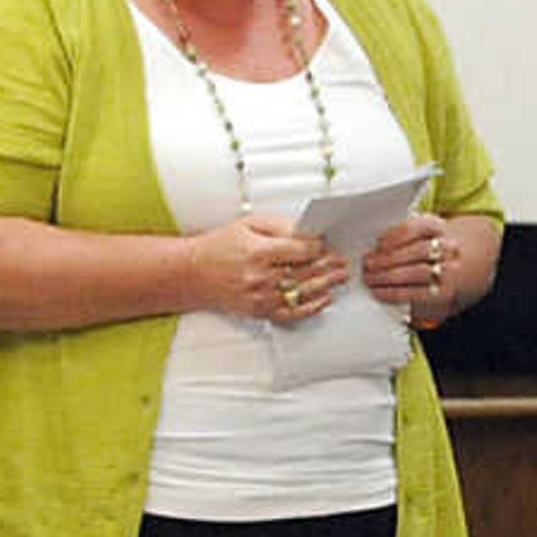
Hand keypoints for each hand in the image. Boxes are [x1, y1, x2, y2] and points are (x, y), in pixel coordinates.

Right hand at [186, 215, 346, 324]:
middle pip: (308, 272)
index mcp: (259, 252)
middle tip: (343, 261)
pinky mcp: (259, 311)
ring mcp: (260, 297)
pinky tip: (324, 299)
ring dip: (328, 284)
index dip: (321, 247)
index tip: (327, 245)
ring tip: (340, 277)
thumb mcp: (249, 224)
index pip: (303, 250)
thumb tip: (308, 233)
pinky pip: (292, 313)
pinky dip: (312, 307)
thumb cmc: (219, 247)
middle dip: (330, 266)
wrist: (192, 273)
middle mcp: (260, 277)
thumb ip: (281, 226)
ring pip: (305, 292)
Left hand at [358, 213, 471, 326]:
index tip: (378, 243)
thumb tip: (367, 245)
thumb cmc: (416, 249)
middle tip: (367, 263)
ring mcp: (449, 271)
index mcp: (438, 228)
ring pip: (419, 272)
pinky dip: (393, 292)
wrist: (446, 268)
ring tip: (369, 278)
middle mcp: (449, 248)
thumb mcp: (410, 237)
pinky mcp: (442, 292)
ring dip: (388, 276)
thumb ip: (393, 237)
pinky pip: (416, 293)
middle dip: (389, 258)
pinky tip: (377, 291)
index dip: (397, 235)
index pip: (420, 227)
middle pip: (419, 251)